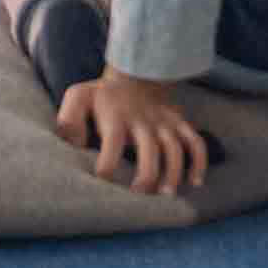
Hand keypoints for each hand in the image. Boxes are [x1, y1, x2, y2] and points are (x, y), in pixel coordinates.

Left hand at [55, 69, 211, 196]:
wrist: (135, 73)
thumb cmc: (102, 96)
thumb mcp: (78, 97)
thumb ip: (69, 118)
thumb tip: (72, 144)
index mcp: (116, 117)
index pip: (113, 140)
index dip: (108, 162)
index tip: (103, 179)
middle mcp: (143, 120)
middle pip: (150, 148)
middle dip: (147, 174)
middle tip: (139, 194)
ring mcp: (164, 122)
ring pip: (175, 148)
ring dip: (174, 172)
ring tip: (166, 195)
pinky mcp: (179, 124)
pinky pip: (195, 142)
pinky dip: (199, 162)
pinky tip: (195, 182)